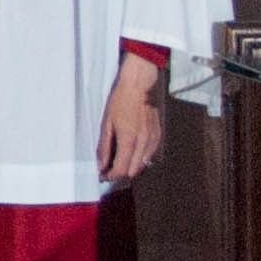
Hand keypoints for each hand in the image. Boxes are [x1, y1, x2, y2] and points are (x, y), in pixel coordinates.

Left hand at [96, 54, 163, 185]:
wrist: (141, 84)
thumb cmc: (122, 99)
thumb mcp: (106, 122)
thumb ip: (104, 146)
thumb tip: (101, 164)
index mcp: (129, 140)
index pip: (121, 170)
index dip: (110, 176)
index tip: (102, 174)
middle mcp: (144, 143)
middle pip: (132, 172)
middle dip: (119, 174)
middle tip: (108, 169)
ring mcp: (153, 140)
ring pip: (142, 166)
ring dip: (130, 168)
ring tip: (118, 160)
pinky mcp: (158, 136)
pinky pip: (150, 156)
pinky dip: (140, 159)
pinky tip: (131, 152)